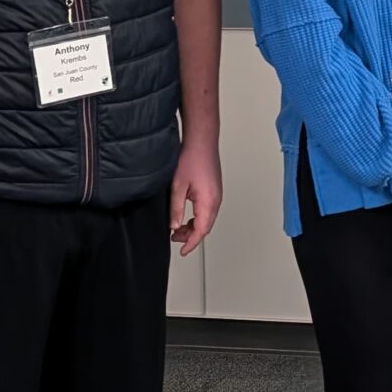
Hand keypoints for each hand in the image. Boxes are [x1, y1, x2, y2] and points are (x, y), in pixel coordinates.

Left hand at [170, 141, 223, 256]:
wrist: (201, 141)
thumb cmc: (192, 158)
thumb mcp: (177, 187)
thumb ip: (176, 209)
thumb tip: (174, 226)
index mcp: (208, 202)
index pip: (201, 231)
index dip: (191, 243)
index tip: (183, 250)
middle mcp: (216, 200)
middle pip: (205, 227)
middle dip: (191, 236)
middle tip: (175, 238)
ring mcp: (217, 195)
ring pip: (207, 219)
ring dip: (194, 227)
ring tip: (178, 228)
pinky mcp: (214, 190)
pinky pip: (208, 210)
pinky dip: (198, 218)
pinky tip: (187, 216)